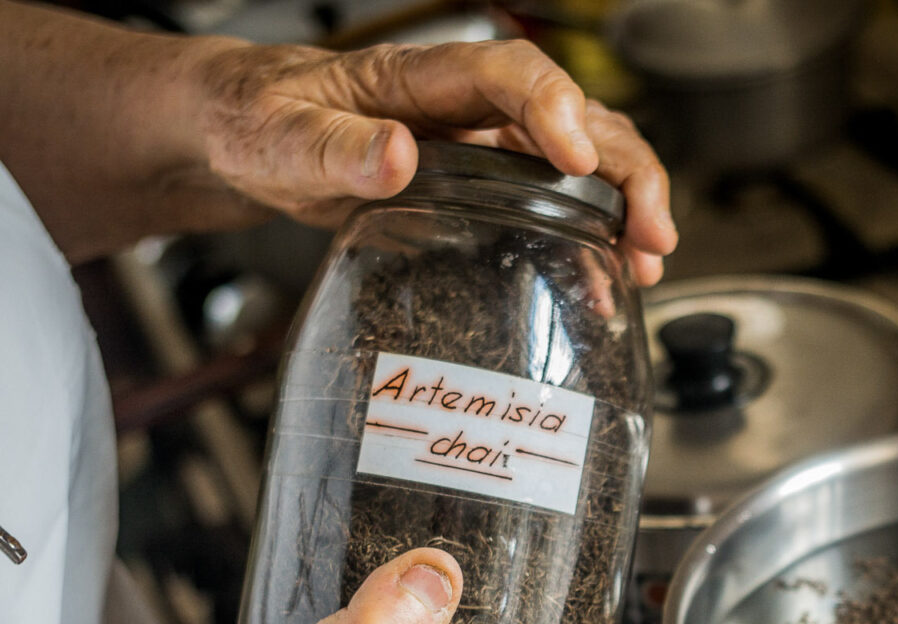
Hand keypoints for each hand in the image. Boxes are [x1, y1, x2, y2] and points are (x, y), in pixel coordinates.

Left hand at [193, 38, 677, 282]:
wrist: (247, 134)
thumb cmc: (260, 122)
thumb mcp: (278, 137)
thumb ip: (332, 148)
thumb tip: (394, 153)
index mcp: (422, 78)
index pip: (508, 73)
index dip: (552, 110)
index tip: (577, 161)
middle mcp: (469, 104)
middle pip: (574, 115)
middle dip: (624, 169)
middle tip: (650, 231)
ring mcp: (484, 143)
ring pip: (583, 156)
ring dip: (626, 204)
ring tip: (648, 260)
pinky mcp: (486, 184)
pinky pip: (557, 199)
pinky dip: (595, 234)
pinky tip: (611, 277)